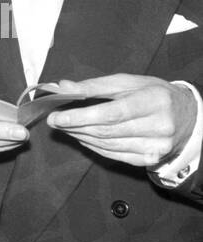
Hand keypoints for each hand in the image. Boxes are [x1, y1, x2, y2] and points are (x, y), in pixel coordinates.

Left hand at [44, 74, 198, 166]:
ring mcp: (156, 146)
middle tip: (55, 120)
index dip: (80, 117)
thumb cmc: (154, 95)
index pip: (111, 113)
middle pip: (106, 131)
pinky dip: (93, 146)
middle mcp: (159, 126)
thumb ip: (95, 86)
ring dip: (80, 136)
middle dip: (75, 126)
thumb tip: (63, 88)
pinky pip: (113, 155)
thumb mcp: (129, 82)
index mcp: (154, 101)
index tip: (57, 117)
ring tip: (66, 127)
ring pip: (107, 145)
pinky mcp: (149, 159)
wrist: (186, 116)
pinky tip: (82, 137)